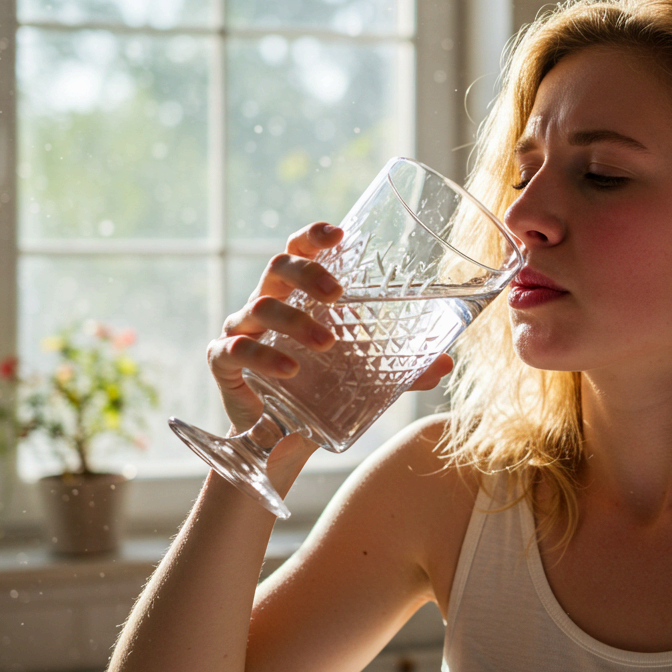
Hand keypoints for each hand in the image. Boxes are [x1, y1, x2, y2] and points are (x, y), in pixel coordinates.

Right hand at [207, 222, 452, 435]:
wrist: (280, 439)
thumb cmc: (320, 388)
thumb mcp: (365, 375)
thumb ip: (404, 368)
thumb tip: (447, 364)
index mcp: (296, 295)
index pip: (298, 251)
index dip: (313, 236)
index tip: (338, 233)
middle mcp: (265, 304)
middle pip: (276, 268)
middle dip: (307, 273)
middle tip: (338, 294)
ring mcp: (240, 330)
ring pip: (259, 307)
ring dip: (295, 322)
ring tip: (327, 346)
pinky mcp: (224, 362)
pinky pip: (236, 350)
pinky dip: (263, 356)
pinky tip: (289, 370)